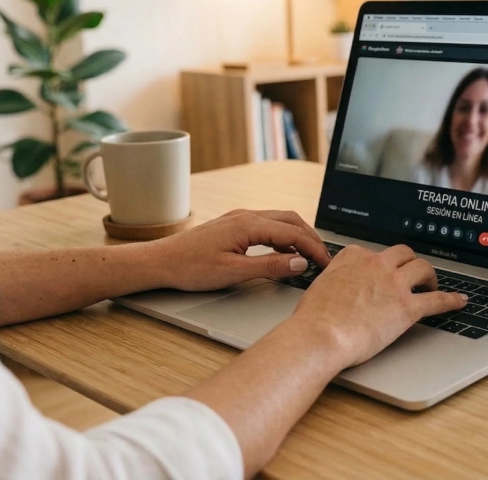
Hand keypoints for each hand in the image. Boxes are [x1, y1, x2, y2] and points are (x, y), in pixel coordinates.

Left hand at [148, 209, 331, 291]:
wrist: (161, 261)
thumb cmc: (190, 267)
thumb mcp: (234, 273)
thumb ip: (270, 267)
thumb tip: (299, 263)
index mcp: (248, 225)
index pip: (293, 233)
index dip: (313, 249)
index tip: (326, 264)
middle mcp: (246, 216)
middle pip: (291, 220)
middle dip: (311, 238)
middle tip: (323, 259)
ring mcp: (239, 218)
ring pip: (280, 220)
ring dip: (298, 236)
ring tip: (309, 256)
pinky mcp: (234, 225)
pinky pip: (267, 225)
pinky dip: (283, 237)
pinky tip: (284, 254)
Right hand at [290, 244, 466, 367]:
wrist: (320, 334)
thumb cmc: (314, 318)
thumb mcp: (320, 286)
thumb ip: (335, 281)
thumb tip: (337, 289)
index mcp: (353, 256)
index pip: (374, 253)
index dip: (382, 264)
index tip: (383, 271)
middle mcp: (375, 264)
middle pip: (403, 254)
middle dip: (410, 262)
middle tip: (413, 274)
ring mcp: (393, 283)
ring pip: (423, 268)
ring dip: (430, 275)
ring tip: (432, 285)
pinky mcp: (407, 307)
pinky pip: (437, 299)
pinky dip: (451, 299)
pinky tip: (459, 300)